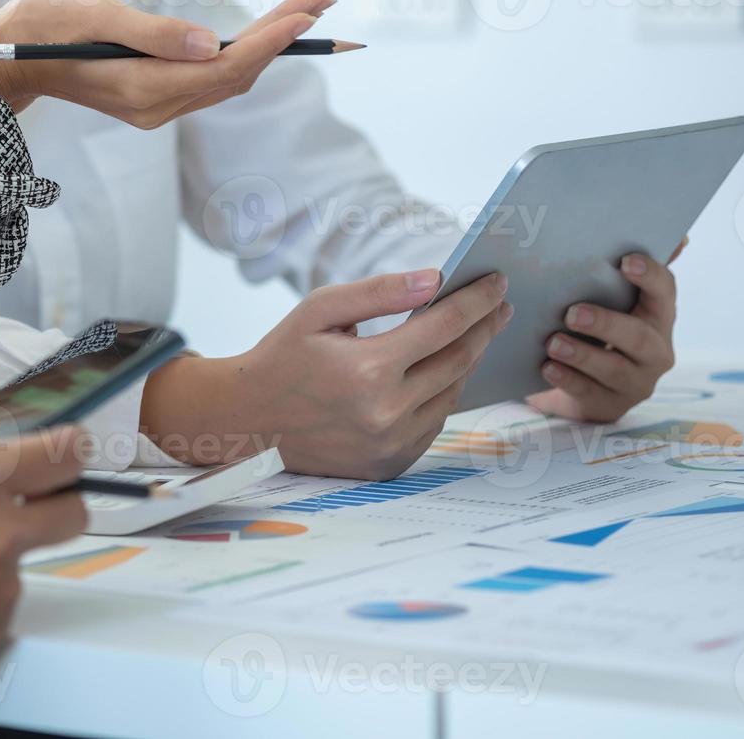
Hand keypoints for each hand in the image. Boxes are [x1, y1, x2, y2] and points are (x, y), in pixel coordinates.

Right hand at [0, 0, 334, 128]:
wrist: (4, 63)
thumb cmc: (38, 28)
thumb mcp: (89, 15)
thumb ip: (150, 31)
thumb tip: (209, 42)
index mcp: (142, 88)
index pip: (224, 66)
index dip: (271, 39)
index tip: (309, 10)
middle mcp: (156, 106)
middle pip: (236, 73)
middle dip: (283, 36)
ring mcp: (155, 106)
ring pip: (228, 78)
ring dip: (270, 44)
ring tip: (310, 6)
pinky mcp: (153, 96)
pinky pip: (212, 78)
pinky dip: (245, 53)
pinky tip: (267, 31)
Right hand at [141, 270, 512, 479]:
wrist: (246, 421)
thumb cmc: (281, 357)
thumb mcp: (319, 310)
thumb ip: (379, 292)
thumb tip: (436, 279)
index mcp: (370, 369)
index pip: (445, 326)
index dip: (476, 301)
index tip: (497, 282)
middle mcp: (387, 412)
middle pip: (459, 361)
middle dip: (482, 329)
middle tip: (497, 306)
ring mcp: (392, 444)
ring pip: (451, 394)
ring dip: (463, 362)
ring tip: (467, 336)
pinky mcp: (391, 463)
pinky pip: (433, 422)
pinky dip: (439, 394)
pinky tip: (433, 374)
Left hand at [527, 242, 682, 423]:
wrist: (583, 383)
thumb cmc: (597, 328)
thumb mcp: (610, 298)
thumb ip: (623, 269)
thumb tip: (671, 235)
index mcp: (658, 315)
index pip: (665, 292)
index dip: (649, 276)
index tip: (625, 261)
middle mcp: (656, 350)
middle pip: (640, 336)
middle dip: (606, 323)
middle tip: (571, 312)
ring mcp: (636, 381)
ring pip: (614, 369)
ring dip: (582, 354)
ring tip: (552, 342)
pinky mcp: (610, 405)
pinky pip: (589, 393)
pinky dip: (567, 379)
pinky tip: (547, 367)